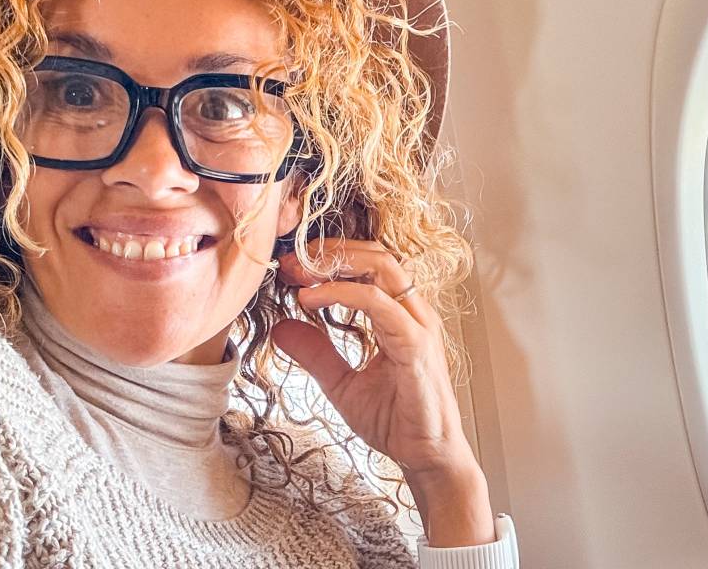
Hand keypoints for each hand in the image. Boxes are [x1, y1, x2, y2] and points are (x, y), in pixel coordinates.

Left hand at [272, 238, 495, 545]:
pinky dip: (342, 294)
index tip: (293, 269)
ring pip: (383, 268)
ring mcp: (418, 326)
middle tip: (293, 262)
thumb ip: (316, 353)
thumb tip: (282, 328)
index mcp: (400, 317)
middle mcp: (413, 313)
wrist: (425, 455)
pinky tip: (311, 299)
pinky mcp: (416, 345)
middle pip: (378, 256)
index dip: (331, 260)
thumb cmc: (396, 420)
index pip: (370, 268)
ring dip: (338, 263)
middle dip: (332, 252)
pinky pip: (380, 304)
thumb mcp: (341, 383)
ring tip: (301, 272)